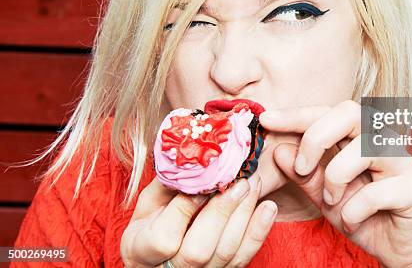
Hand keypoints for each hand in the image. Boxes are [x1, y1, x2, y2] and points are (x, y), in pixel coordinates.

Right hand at [120, 175, 276, 266]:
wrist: (158, 259)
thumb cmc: (150, 225)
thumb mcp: (146, 205)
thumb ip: (166, 186)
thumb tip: (188, 155)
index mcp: (141, 251)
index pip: (164, 238)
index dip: (185, 209)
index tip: (204, 181)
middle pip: (198, 251)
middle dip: (221, 212)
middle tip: (239, 181)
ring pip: (224, 254)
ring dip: (243, 216)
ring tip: (254, 184)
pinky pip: (242, 258)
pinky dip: (258, 232)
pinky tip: (268, 207)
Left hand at [260, 100, 411, 267]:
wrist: (398, 249)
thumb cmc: (362, 215)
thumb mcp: (324, 195)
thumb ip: (304, 174)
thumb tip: (278, 150)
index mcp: (360, 136)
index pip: (327, 112)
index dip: (296, 114)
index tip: (266, 120)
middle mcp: (383, 140)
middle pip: (350, 112)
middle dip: (316, 137)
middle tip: (301, 168)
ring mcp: (403, 162)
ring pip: (364, 148)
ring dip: (336, 177)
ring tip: (332, 201)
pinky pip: (377, 192)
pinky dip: (354, 210)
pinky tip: (352, 221)